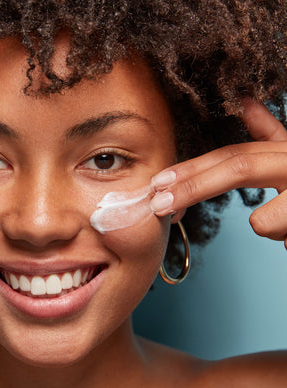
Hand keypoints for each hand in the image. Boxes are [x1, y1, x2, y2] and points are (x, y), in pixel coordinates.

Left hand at [150, 99, 286, 248]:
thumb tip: (243, 101)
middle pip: (238, 167)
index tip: (158, 181)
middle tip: (158, 205)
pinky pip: (283, 239)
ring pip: (262, 222)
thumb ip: (271, 133)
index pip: (233, 153)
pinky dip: (286, 241)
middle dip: (192, 187)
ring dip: (266, 228)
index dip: (192, 168)